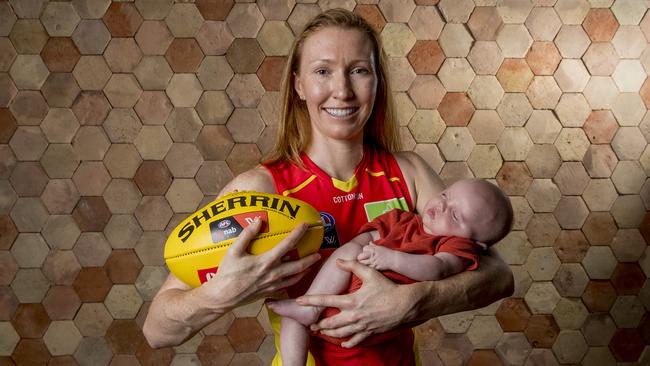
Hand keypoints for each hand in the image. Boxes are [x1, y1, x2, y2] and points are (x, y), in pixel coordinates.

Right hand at [202, 218, 320, 308]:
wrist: (222, 297)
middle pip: (298, 265)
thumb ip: (247, 235)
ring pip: (295, 277)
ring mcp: (272, 284)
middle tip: (318, 251)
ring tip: (312, 263)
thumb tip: (259, 221)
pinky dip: (295, 280)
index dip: (298, 233)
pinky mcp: (269, 292)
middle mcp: (273, 273)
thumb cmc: (226, 274)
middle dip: (310, 257)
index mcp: (266, 261)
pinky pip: (287, 286)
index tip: (305, 225)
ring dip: (306, 269)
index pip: (287, 245)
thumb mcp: (234, 251)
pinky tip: (296, 276)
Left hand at [295, 259, 415, 347]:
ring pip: (340, 333)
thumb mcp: (370, 273)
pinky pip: (355, 341)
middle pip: (330, 323)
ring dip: (328, 334)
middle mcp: (353, 315)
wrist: (404, 304)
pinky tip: (342, 343)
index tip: (299, 301)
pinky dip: (347, 343)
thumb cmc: (388, 287)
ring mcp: (361, 326)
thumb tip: (338, 261)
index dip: (311, 301)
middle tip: (310, 325)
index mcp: (351, 301)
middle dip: (318, 325)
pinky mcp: (369, 332)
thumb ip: (352, 265)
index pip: (326, 300)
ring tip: (321, 333)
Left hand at [357, 243, 392, 269]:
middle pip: (361, 256)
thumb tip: (369, 242)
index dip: (364, 250)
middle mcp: (373, 255)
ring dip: (362, 263)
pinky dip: (367, 268)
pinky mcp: (376, 267)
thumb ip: (373, 245)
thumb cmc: (387, 253)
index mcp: (374, 249)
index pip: (364, 248)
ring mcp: (374, 261)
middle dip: (360, 257)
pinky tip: (367, 267)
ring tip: (362, 264)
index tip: (364, 252)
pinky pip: (368, 268)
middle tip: (360, 259)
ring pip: (363, 263)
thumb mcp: (380, 247)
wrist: (393, 260)